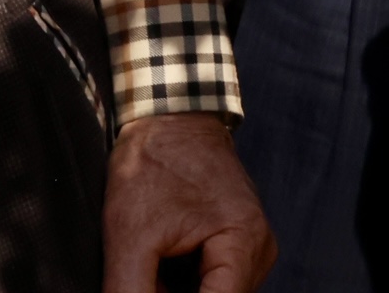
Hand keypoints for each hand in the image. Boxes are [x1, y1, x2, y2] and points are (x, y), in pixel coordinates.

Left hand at [103, 112, 273, 292]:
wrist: (167, 114)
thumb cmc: (152, 161)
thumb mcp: (130, 235)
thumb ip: (130, 292)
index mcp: (244, 244)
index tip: (149, 290)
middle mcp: (258, 250)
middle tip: (145, 270)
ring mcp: (250, 248)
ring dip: (175, 291)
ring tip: (150, 261)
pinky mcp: (236, 245)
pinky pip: (211, 282)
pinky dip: (181, 284)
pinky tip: (159, 263)